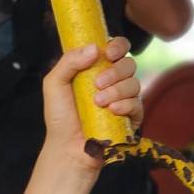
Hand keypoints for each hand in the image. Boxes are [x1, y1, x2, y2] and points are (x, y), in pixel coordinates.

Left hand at [41, 38, 142, 172]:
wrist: (67, 148)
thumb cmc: (60, 116)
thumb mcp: (55, 84)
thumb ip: (69, 61)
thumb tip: (94, 48)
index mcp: (96, 68)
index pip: (116, 48)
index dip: (117, 45)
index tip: (108, 53)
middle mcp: (113, 81)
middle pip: (128, 63)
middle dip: (114, 71)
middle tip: (97, 84)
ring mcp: (124, 98)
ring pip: (134, 82)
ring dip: (117, 90)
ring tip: (98, 102)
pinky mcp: (132, 117)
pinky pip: (138, 103)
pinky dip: (126, 104)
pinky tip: (112, 110)